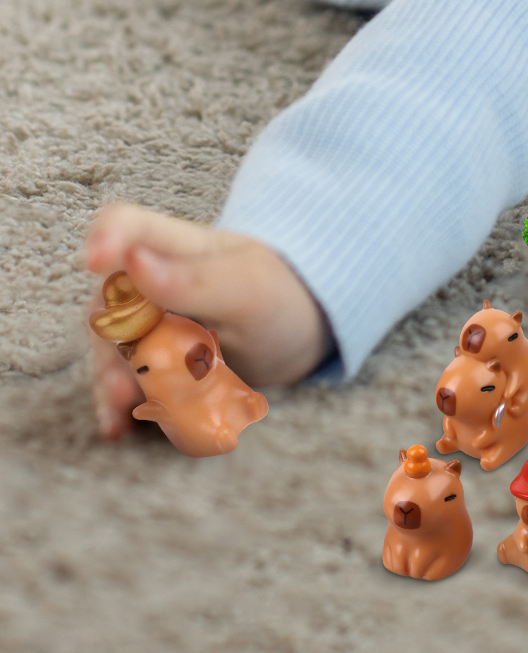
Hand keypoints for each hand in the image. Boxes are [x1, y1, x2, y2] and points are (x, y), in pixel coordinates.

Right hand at [83, 203, 332, 439]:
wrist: (306, 335)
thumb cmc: (281, 299)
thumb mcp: (250, 290)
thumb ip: (195, 280)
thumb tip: (133, 261)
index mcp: (181, 248)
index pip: (127, 226)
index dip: (104, 237)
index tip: (95, 261)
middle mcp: (154, 281)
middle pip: (108, 302)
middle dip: (111, 342)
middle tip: (125, 383)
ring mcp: (150, 322)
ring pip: (112, 348)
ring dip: (113, 378)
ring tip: (125, 409)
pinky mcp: (153, 360)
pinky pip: (125, 380)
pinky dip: (121, 403)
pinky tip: (119, 427)